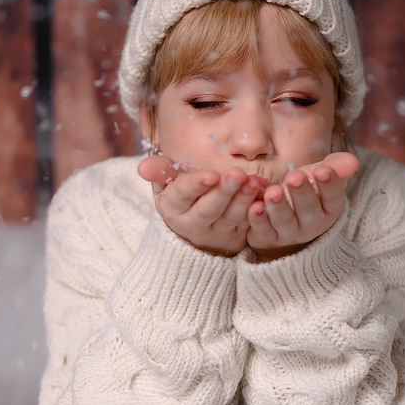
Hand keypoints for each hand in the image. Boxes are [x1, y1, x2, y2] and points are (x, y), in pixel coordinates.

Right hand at [137, 154, 267, 255]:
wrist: (197, 232)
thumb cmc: (185, 198)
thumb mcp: (170, 185)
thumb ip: (162, 172)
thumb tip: (142, 167)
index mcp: (173, 207)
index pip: (182, 194)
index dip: (196, 185)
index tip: (211, 174)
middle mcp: (192, 223)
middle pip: (208, 208)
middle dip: (223, 191)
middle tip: (237, 174)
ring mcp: (215, 233)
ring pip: (229, 218)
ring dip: (242, 201)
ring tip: (252, 183)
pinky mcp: (235, 237)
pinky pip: (246, 226)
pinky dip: (254, 213)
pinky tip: (262, 199)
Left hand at [246, 152, 359, 258]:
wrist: (280, 217)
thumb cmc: (302, 191)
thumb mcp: (317, 177)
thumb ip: (334, 167)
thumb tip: (353, 161)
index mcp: (329, 208)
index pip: (333, 198)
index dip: (329, 185)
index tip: (322, 171)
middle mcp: (311, 224)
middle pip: (308, 210)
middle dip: (301, 193)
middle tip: (294, 177)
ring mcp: (289, 233)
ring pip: (284, 221)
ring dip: (278, 207)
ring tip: (273, 192)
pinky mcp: (267, 238)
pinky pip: (263, 231)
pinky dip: (258, 220)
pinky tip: (255, 206)